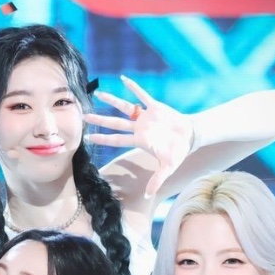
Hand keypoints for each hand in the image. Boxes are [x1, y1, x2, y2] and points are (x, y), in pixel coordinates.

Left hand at [84, 75, 193, 197]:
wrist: (190, 137)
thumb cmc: (177, 153)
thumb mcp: (168, 167)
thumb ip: (157, 180)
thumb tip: (148, 196)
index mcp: (139, 141)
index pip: (116, 140)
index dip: (102, 139)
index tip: (88, 137)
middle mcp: (138, 128)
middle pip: (114, 123)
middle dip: (99, 120)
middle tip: (83, 116)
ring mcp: (145, 117)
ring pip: (124, 107)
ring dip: (111, 100)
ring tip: (97, 93)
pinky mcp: (155, 107)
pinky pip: (142, 95)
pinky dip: (133, 87)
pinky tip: (122, 78)